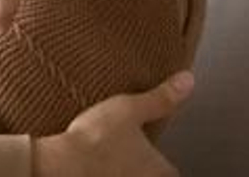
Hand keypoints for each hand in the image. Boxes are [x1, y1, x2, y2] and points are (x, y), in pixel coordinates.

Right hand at [32, 72, 192, 176]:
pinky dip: (101, 171)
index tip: (154, 150)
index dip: (162, 159)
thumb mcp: (130, 109)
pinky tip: (90, 163)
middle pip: (151, 176)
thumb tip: (186, 81)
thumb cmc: (96, 141)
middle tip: (131, 151)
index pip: (171, 170)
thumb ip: (161, 99)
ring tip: (109, 155)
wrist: (63, 164)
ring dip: (121, 169)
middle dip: (142, 165)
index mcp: (159, 169)